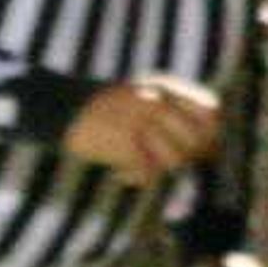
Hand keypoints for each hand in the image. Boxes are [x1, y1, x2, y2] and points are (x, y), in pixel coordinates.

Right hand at [62, 76, 221, 186]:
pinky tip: (121, 176)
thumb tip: (206, 145)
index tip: (201, 151)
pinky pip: (148, 172)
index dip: (211, 135)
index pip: (211, 112)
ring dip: (157, 171)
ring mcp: (142, 121)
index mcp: (164, 87)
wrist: (56, 108)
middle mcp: (158, 101)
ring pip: (175, 160)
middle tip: (164, 166)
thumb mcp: (138, 97)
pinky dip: (136, 179)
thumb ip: (169, 112)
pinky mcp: (125, 141)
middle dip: (186, 159)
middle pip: (196, 140)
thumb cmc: (99, 110)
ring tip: (136, 171)